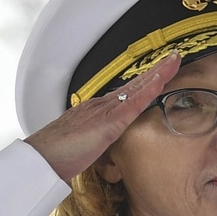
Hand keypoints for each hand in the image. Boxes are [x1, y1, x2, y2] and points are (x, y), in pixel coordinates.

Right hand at [24, 53, 180, 182]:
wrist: (41, 158)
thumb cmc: (58, 156)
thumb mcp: (84, 146)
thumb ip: (98, 143)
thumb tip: (106, 149)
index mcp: (97, 111)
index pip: (128, 94)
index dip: (145, 83)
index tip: (160, 73)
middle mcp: (101, 104)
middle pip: (135, 84)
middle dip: (156, 70)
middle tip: (174, 57)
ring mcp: (105, 110)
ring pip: (138, 88)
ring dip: (158, 73)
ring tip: (175, 59)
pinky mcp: (109, 122)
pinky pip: (135, 103)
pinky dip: (150, 89)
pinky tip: (162, 80)